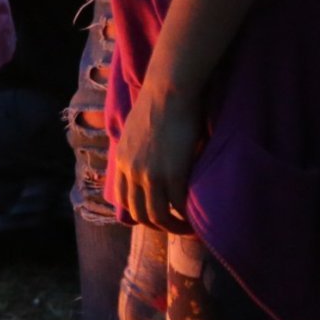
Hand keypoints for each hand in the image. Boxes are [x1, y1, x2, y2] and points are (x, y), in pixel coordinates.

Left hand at [113, 84, 201, 230]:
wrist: (169, 91)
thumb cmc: (158, 104)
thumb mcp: (135, 131)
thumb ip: (136, 150)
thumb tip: (147, 159)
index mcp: (122, 161)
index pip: (122, 198)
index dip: (138, 211)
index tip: (154, 214)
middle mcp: (131, 171)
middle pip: (139, 213)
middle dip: (157, 225)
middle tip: (175, 226)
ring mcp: (150, 175)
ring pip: (158, 216)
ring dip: (174, 226)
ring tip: (188, 228)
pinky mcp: (172, 174)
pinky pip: (179, 205)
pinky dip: (188, 215)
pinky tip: (197, 216)